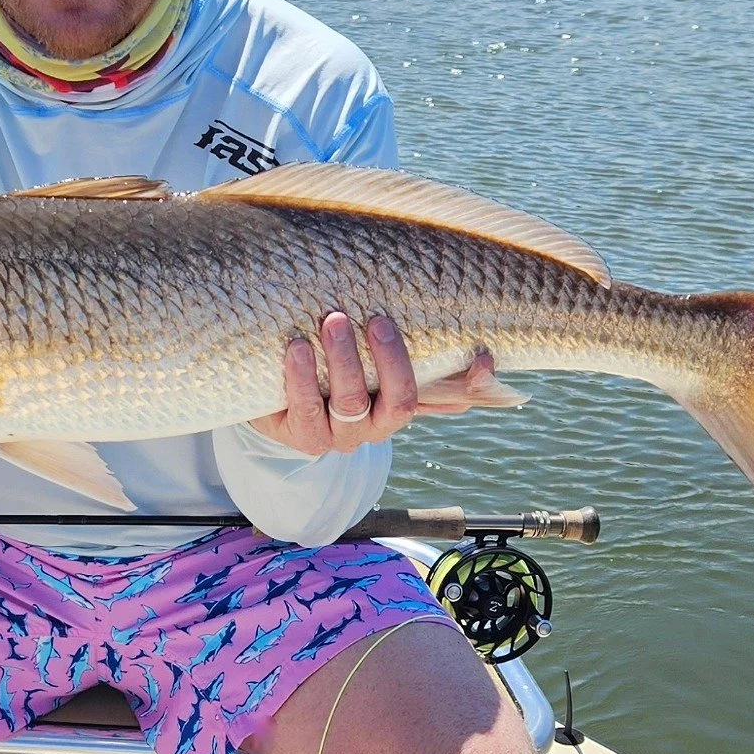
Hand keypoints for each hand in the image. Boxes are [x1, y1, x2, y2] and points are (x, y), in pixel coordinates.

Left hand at [248, 312, 495, 454]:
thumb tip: (466, 344)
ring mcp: (338, 434)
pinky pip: (306, 406)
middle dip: (391, 359)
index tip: (483, 354)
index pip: (447, 398)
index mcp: (399, 407)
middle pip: (399, 401)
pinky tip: (297, 347)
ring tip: (332, 321)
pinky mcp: (299, 434)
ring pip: (352, 402)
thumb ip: (402, 351)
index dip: (471, 383)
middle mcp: (374, 427)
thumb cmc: (327, 370)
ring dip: (345, 359)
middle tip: (376, 319)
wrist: (271, 397)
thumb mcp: (366, 358)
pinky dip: (301, 375)